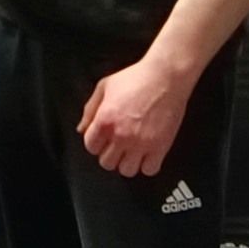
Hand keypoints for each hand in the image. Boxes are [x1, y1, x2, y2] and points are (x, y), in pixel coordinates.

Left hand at [77, 57, 192, 176]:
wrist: (165, 76)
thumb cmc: (136, 78)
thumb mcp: (104, 87)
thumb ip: (90, 109)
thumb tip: (82, 129)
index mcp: (105, 120)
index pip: (91, 147)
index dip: (96, 143)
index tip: (103, 139)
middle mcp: (121, 135)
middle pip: (107, 163)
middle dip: (110, 154)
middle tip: (117, 144)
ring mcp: (141, 143)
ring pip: (126, 170)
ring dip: (127, 162)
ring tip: (132, 150)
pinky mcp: (160, 147)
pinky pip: (149, 170)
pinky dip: (147, 165)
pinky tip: (147, 153)